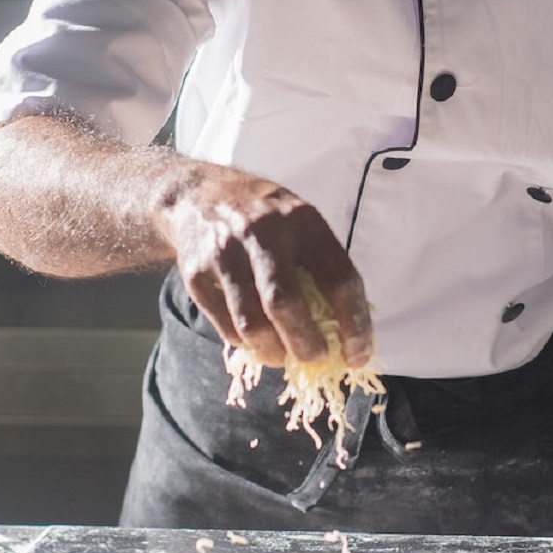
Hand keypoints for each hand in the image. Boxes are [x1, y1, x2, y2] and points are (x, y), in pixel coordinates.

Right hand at [155, 165, 372, 368]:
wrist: (198, 194)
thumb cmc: (266, 218)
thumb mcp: (302, 224)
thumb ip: (325, 267)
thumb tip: (349, 331)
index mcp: (303, 221)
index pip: (339, 279)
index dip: (354, 324)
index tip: (358, 354)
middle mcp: (263, 234)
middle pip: (286, 303)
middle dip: (307, 344)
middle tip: (317, 358)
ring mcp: (224, 253)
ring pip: (251, 322)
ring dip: (273, 352)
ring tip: (284, 357)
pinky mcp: (195, 273)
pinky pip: (225, 325)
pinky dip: (246, 343)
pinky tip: (257, 341)